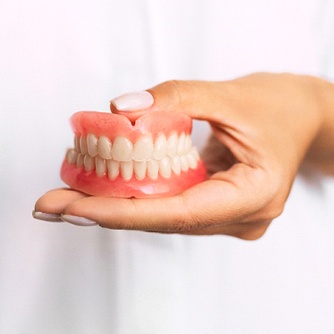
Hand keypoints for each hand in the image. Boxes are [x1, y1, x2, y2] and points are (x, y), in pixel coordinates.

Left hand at [33, 73, 333, 238]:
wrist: (301, 116)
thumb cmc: (279, 106)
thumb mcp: (229, 94)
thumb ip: (176, 98)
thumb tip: (121, 109)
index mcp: (254, 195)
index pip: (179, 213)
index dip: (123, 213)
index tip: (75, 208)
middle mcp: (241, 217)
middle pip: (164, 221)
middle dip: (107, 212)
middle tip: (54, 203)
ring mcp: (230, 217)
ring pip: (165, 217)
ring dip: (118, 206)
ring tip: (70, 196)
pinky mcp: (218, 207)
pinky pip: (172, 207)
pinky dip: (139, 198)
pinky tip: (106, 190)